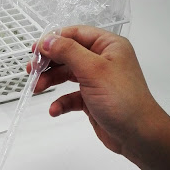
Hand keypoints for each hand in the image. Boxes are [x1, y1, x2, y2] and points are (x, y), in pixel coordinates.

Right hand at [27, 25, 161, 154]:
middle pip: (68, 55)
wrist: (138, 135)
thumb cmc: (122, 100)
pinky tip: (55, 110)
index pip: (75, 34)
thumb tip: (47, 40)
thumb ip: (68, 52)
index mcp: (108, 46)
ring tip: (37, 89)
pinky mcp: (92, 99)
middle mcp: (103, 60)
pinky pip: (71, 96)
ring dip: (50, 81)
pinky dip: (61, 102)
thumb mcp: (93, 70)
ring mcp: (97, 80)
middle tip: (32, 71)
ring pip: (66, 75)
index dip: (54, 40)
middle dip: (49, 63)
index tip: (35, 51)